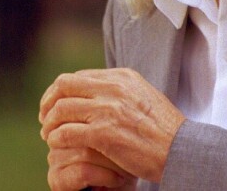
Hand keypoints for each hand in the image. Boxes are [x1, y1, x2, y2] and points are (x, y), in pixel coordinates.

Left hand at [39, 68, 185, 184]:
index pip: (79, 76)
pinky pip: (66, 132)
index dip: (62, 91)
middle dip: (49, 102)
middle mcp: (113, 88)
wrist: (181, 149)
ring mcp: (107, 110)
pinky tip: (57, 145)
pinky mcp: (103, 133)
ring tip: (49, 135)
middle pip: (64, 86)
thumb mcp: (143, 96)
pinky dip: (56, 138)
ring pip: (61, 109)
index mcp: (121, 77)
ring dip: (50, 123)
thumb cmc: (164, 129)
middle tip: (45, 117)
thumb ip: (120, 91)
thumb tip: (98, 91)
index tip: (56, 104)